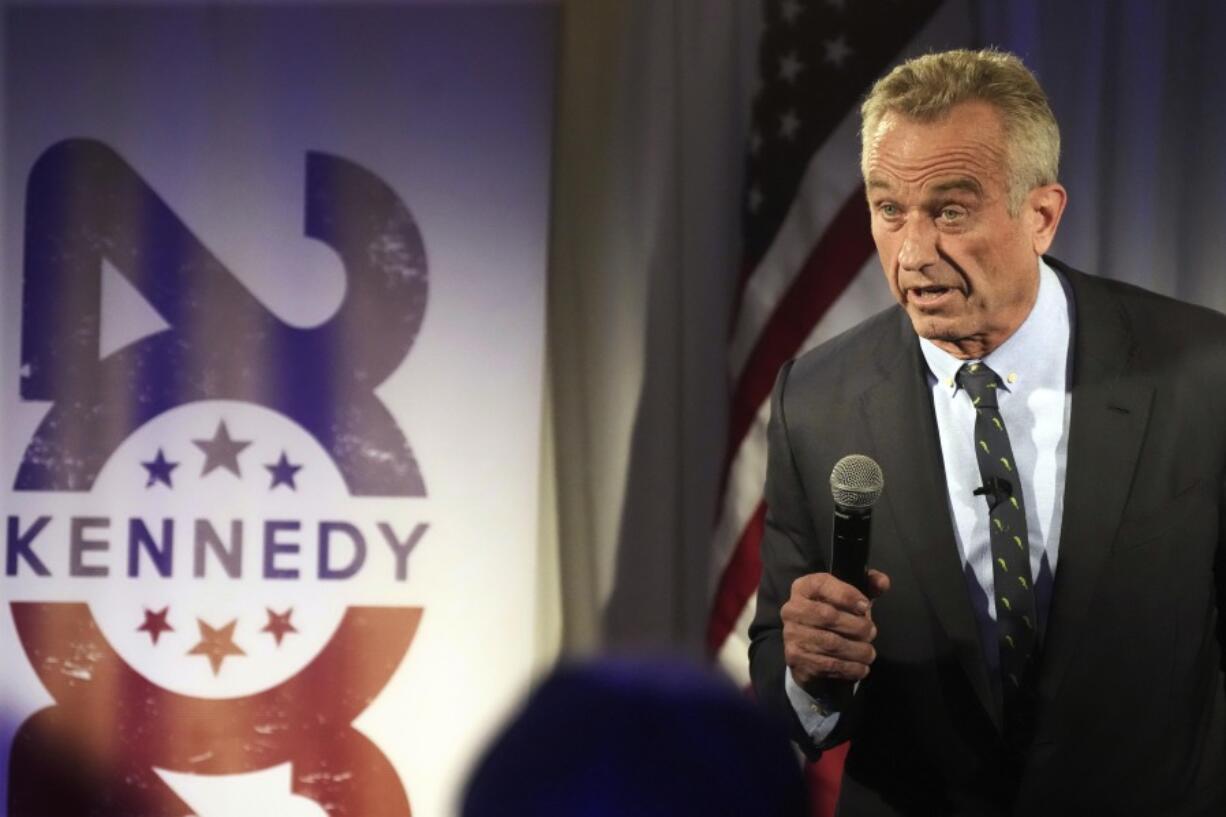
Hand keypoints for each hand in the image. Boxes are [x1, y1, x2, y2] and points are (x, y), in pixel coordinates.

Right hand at [781, 569, 889, 691]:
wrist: (808, 647)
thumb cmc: (833, 615)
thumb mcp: (850, 598)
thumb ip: (868, 586)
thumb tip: (883, 582)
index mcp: (803, 587)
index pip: (822, 584)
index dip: (847, 595)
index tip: (865, 606)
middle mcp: (792, 609)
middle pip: (828, 615)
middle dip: (857, 626)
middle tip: (871, 633)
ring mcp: (791, 634)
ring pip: (831, 643)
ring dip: (857, 650)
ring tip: (869, 653)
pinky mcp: (796, 658)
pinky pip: (828, 664)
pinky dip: (850, 668)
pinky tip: (861, 667)